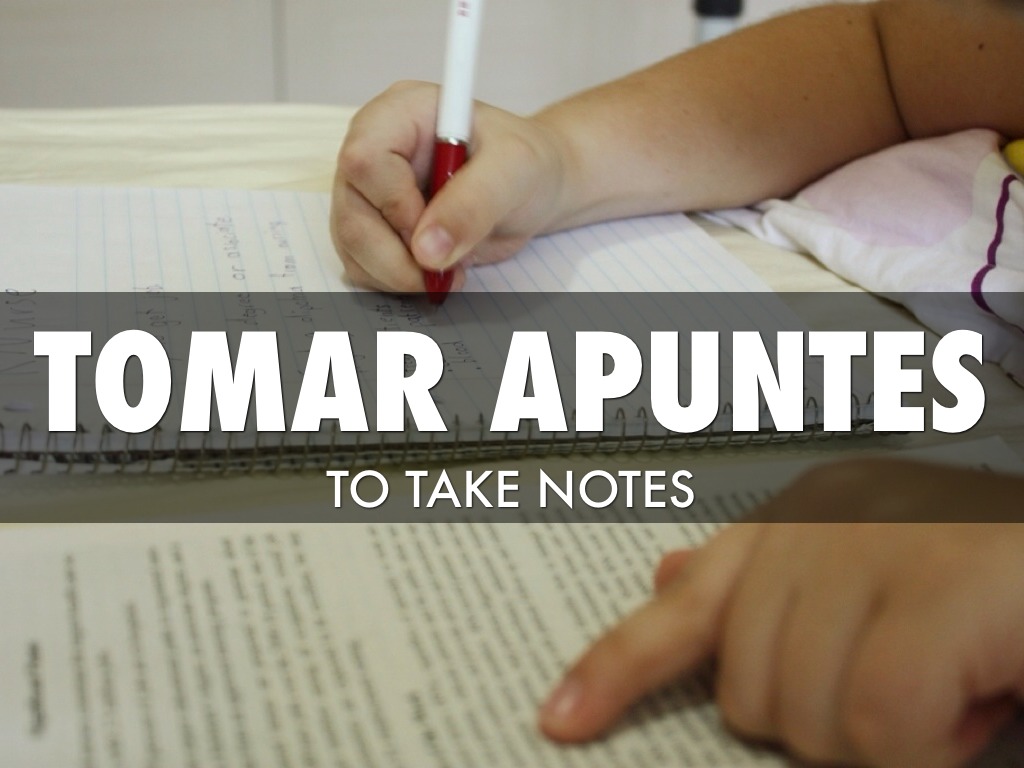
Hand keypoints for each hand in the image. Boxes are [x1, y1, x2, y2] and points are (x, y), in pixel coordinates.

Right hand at [331, 81, 573, 292]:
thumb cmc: (526, 163)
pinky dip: (395, 282)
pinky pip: (363, 266)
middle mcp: (375, 149)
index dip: (395, 206)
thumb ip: (474, 203)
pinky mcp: (372, 226)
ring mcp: (368, 191)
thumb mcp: (515, 170)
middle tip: (442, 272)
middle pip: (351, 213)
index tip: (433, 233)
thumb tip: (426, 250)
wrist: (534, 187)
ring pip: (352, 246)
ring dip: (397, 275)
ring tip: (448, 271)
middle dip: (396, 257)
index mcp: (401, 114)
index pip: (365, 159)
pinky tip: (433, 273)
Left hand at [539, 459, 1023, 767]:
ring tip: (954, 687)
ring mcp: (877, 549)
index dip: (617, 667)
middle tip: (911, 693)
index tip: (563, 718)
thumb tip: (666, 576)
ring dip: (880, 741)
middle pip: (746, 689)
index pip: (681, 605)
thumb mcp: (872, 580)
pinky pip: (877, 724)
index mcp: (795, 518)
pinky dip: (925, 747)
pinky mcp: (939, 590)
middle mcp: (820, 521)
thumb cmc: (988, 580)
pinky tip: (976, 702)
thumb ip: (769, 587)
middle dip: (821, 724)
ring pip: (806, 716)